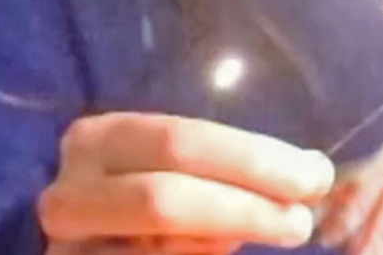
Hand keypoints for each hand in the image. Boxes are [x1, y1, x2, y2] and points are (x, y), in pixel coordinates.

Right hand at [39, 113, 334, 254]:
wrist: (96, 235)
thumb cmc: (149, 185)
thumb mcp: (174, 166)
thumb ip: (219, 166)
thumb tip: (309, 172)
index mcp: (98, 139)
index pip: (180, 141)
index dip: (251, 159)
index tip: (314, 173)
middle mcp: (69, 194)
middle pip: (166, 199)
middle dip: (246, 206)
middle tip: (304, 217)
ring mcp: (67, 248)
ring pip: (161, 246)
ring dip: (232, 237)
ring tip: (285, 229)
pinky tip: (231, 250)